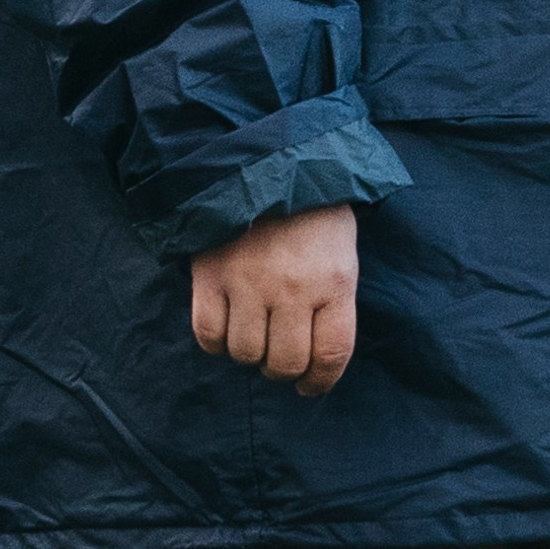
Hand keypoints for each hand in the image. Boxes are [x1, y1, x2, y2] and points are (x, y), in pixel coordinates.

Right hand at [189, 205, 358, 394]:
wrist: (265, 163)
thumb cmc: (313, 214)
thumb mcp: (341, 254)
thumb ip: (332, 302)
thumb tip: (313, 356)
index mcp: (334, 281)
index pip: (331, 353)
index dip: (320, 381)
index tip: (309, 386)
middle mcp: (292, 288)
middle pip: (284, 362)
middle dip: (282, 370)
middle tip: (279, 359)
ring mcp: (248, 282)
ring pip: (244, 353)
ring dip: (248, 354)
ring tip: (253, 335)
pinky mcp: (211, 275)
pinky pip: (208, 334)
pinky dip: (216, 342)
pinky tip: (226, 328)